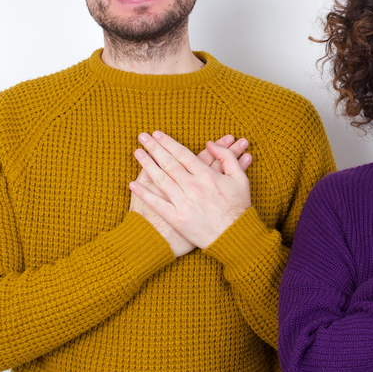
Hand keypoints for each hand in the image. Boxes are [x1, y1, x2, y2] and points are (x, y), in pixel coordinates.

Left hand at [129, 131, 252, 249]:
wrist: (235, 237)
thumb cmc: (239, 207)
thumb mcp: (240, 178)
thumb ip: (226, 158)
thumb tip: (210, 144)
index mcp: (207, 175)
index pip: (183, 154)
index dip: (168, 142)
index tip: (157, 134)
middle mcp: (193, 186)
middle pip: (169, 163)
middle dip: (154, 148)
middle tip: (142, 137)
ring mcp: (184, 203)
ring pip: (161, 179)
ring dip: (147, 164)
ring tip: (137, 152)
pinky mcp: (177, 219)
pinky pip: (157, 204)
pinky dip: (144, 193)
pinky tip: (132, 184)